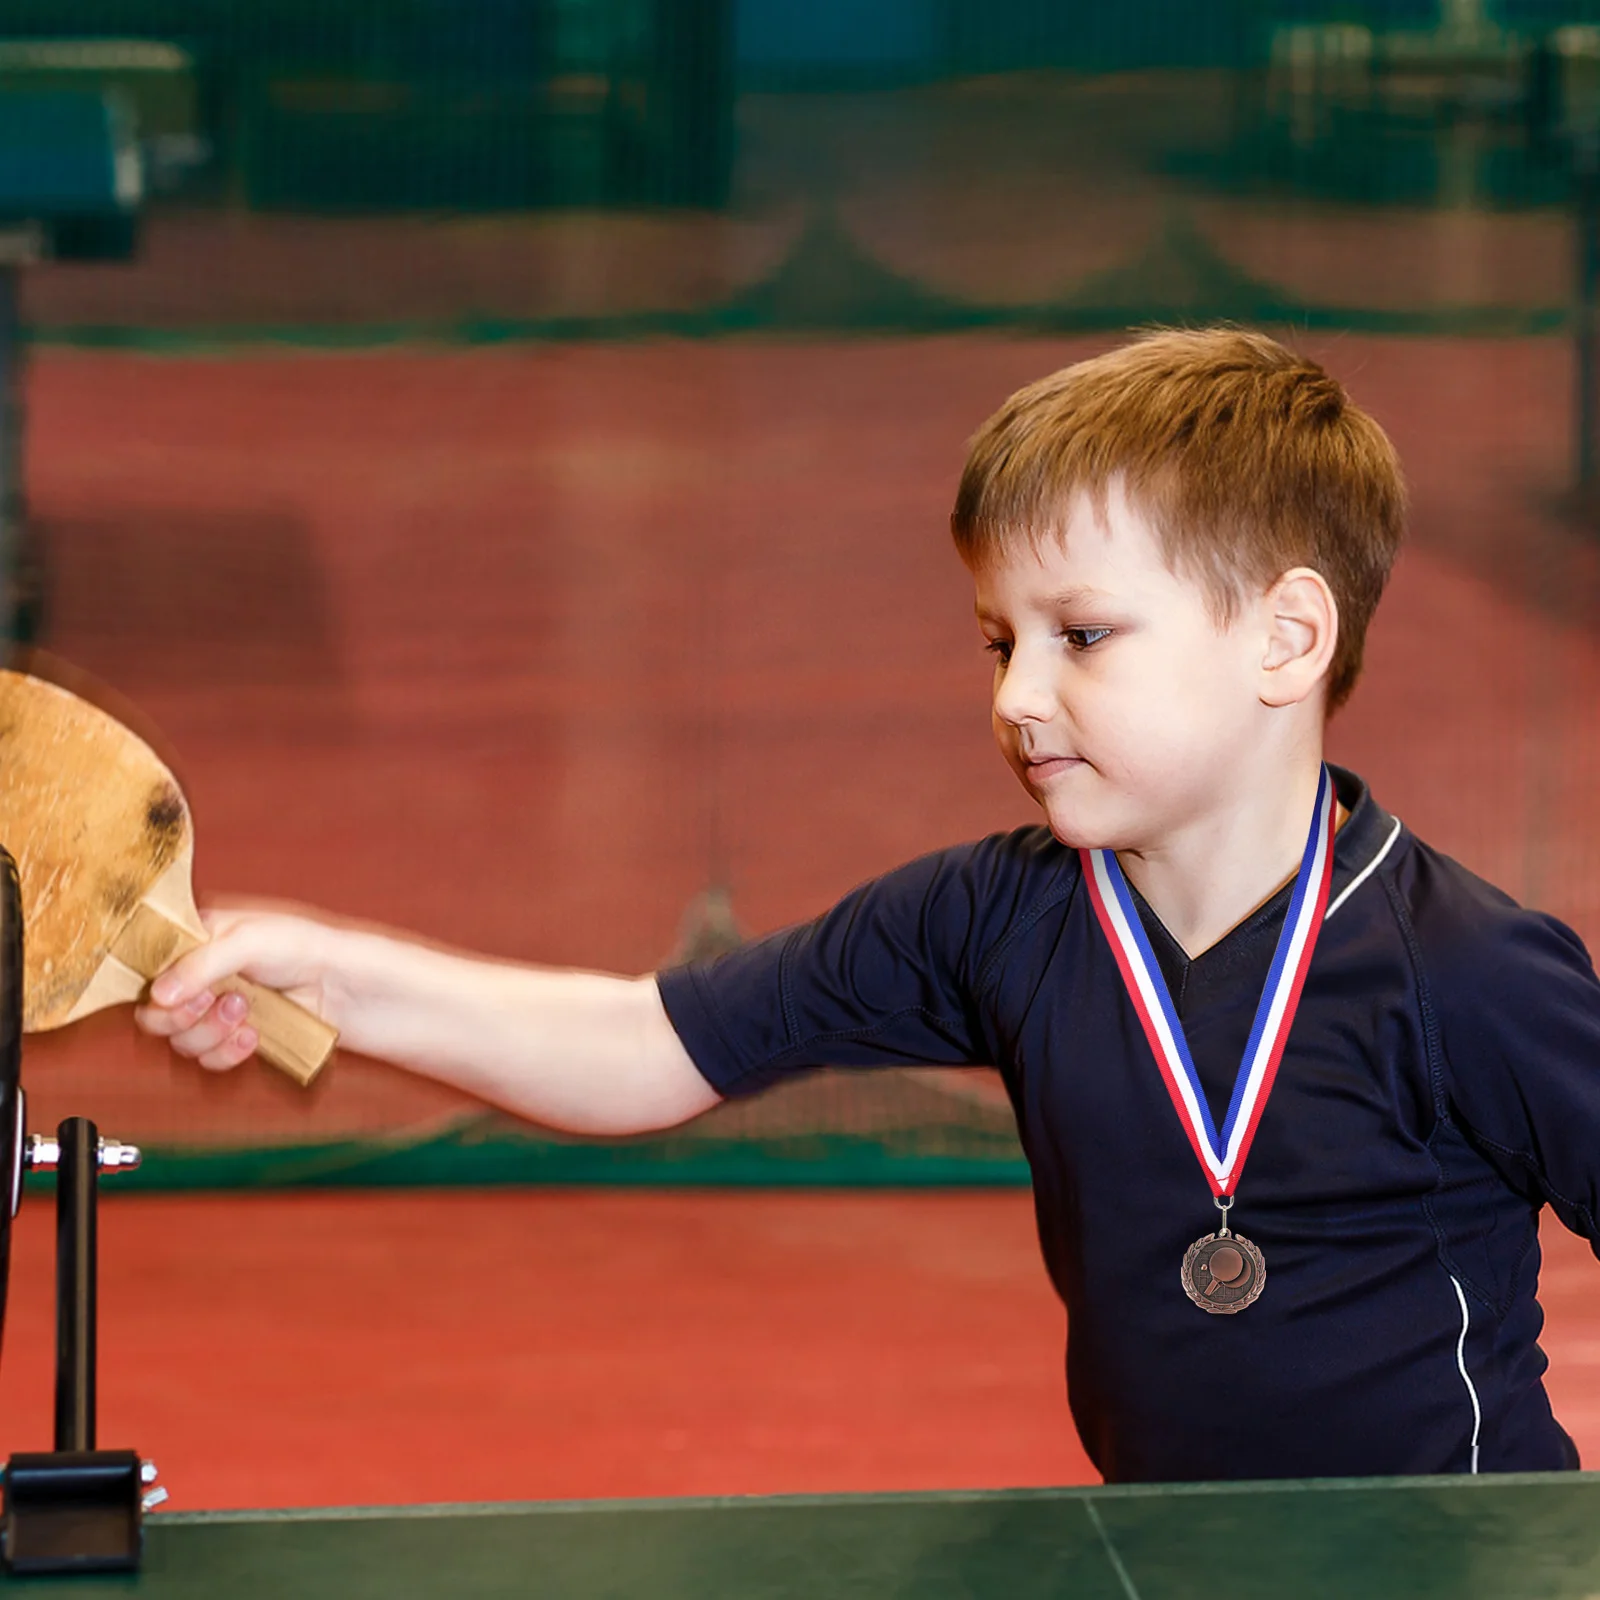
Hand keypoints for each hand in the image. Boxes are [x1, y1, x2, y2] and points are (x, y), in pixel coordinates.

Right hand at [134, 904, 337, 1071]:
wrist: (347, 985)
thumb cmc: (304, 946)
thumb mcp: (251, 939)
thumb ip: (200, 964)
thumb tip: (158, 994)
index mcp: (196, 940)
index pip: (147, 968)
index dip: (152, 985)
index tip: (171, 991)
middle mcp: (200, 976)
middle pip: (154, 1013)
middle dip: (180, 1015)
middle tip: (210, 1002)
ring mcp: (218, 1010)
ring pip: (181, 1040)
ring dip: (209, 1032)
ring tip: (245, 1012)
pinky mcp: (237, 1037)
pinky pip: (210, 1059)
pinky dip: (227, 1052)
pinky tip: (253, 1036)